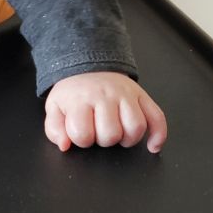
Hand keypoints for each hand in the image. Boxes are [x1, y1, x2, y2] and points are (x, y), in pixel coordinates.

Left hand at [44, 72, 166, 153]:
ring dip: (128, 139)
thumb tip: (65, 146)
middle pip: (112, 134)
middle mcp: (106, 96)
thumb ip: (54, 129)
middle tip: (98, 131)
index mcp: (81, 99)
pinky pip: (157, 117)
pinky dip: (159, 134)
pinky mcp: (142, 96)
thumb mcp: (55, 108)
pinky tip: (152, 145)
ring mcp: (126, 95)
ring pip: (136, 127)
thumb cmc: (72, 93)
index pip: (83, 134)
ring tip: (118, 134)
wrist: (87, 66)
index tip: (80, 132)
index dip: (81, 140)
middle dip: (104, 140)